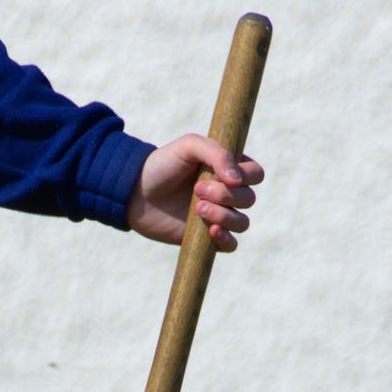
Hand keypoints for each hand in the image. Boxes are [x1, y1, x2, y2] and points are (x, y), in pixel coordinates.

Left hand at [126, 133, 264, 251]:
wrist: (135, 193)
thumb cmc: (162, 165)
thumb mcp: (189, 146)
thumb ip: (217, 153)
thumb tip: (238, 180)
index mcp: (228, 169)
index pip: (256, 175)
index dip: (245, 176)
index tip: (219, 175)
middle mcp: (227, 193)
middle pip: (249, 199)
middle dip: (226, 195)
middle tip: (197, 190)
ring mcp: (218, 216)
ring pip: (242, 223)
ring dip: (224, 216)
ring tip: (197, 209)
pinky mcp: (207, 238)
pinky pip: (231, 245)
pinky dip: (226, 239)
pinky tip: (210, 231)